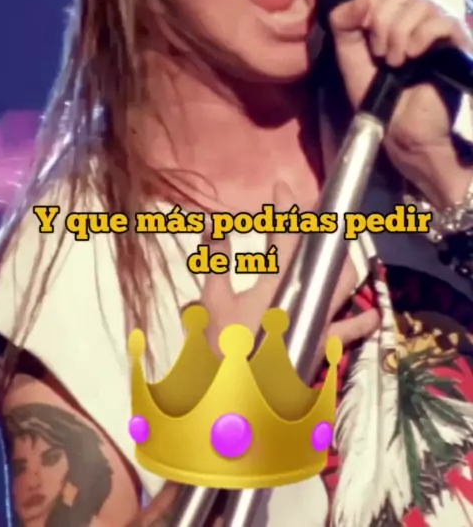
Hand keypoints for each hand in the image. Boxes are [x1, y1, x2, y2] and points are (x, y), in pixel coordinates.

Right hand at [200, 182, 378, 361]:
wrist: (237, 399)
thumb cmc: (222, 349)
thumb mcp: (212, 302)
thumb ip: (215, 260)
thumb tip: (212, 222)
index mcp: (276, 283)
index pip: (284, 235)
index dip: (284, 208)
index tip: (281, 186)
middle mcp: (305, 297)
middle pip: (323, 254)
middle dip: (322, 231)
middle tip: (316, 215)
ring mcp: (318, 321)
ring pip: (343, 283)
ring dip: (343, 262)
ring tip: (344, 247)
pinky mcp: (322, 345)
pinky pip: (348, 332)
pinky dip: (361, 321)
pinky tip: (374, 314)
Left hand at [328, 0, 472, 204]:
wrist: (398, 127)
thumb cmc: (375, 92)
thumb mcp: (349, 55)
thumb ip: (344, 23)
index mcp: (394, 12)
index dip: (372, 0)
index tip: (365, 32)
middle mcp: (418, 14)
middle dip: (381, 21)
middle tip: (380, 53)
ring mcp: (438, 27)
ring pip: (419, 5)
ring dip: (397, 35)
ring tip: (395, 63)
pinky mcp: (456, 44)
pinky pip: (440, 22)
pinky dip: (420, 37)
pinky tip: (413, 57)